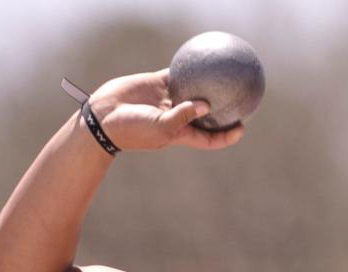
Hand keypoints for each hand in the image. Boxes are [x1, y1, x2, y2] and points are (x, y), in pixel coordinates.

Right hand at [86, 68, 243, 150]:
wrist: (105, 116)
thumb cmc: (134, 129)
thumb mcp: (162, 127)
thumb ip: (184, 116)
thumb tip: (207, 105)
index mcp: (182, 133)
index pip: (210, 138)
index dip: (227, 135)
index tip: (242, 128)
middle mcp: (178, 116)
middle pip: (206, 114)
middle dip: (222, 109)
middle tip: (240, 98)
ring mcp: (168, 100)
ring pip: (194, 91)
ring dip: (207, 85)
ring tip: (225, 75)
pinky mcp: (158, 84)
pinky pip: (177, 74)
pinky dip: (187, 68)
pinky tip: (200, 58)